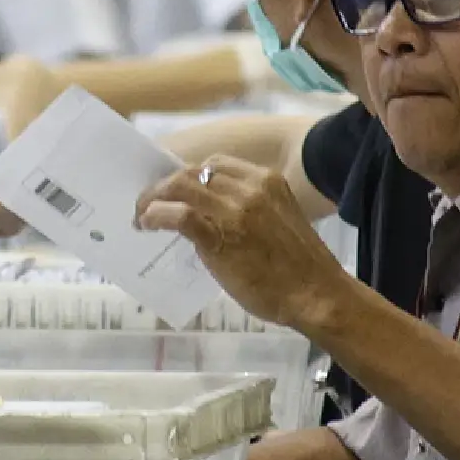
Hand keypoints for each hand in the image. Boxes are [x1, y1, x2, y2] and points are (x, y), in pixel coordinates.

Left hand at [135, 155, 348, 328]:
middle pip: (194, 172)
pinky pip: (178, 214)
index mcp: (268, 181)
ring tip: (143, 215)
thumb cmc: (300, 268)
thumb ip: (249, 210)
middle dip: (167, 185)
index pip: (216, 164)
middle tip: (150, 203)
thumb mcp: (279, 220)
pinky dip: (156, 215)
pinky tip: (148, 224)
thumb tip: (212, 217)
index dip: (190, 175)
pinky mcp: (220, 236)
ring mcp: (234, 210)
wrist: (316, 295)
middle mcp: (250, 188)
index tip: (176, 190)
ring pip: (181, 186)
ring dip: (154, 198)